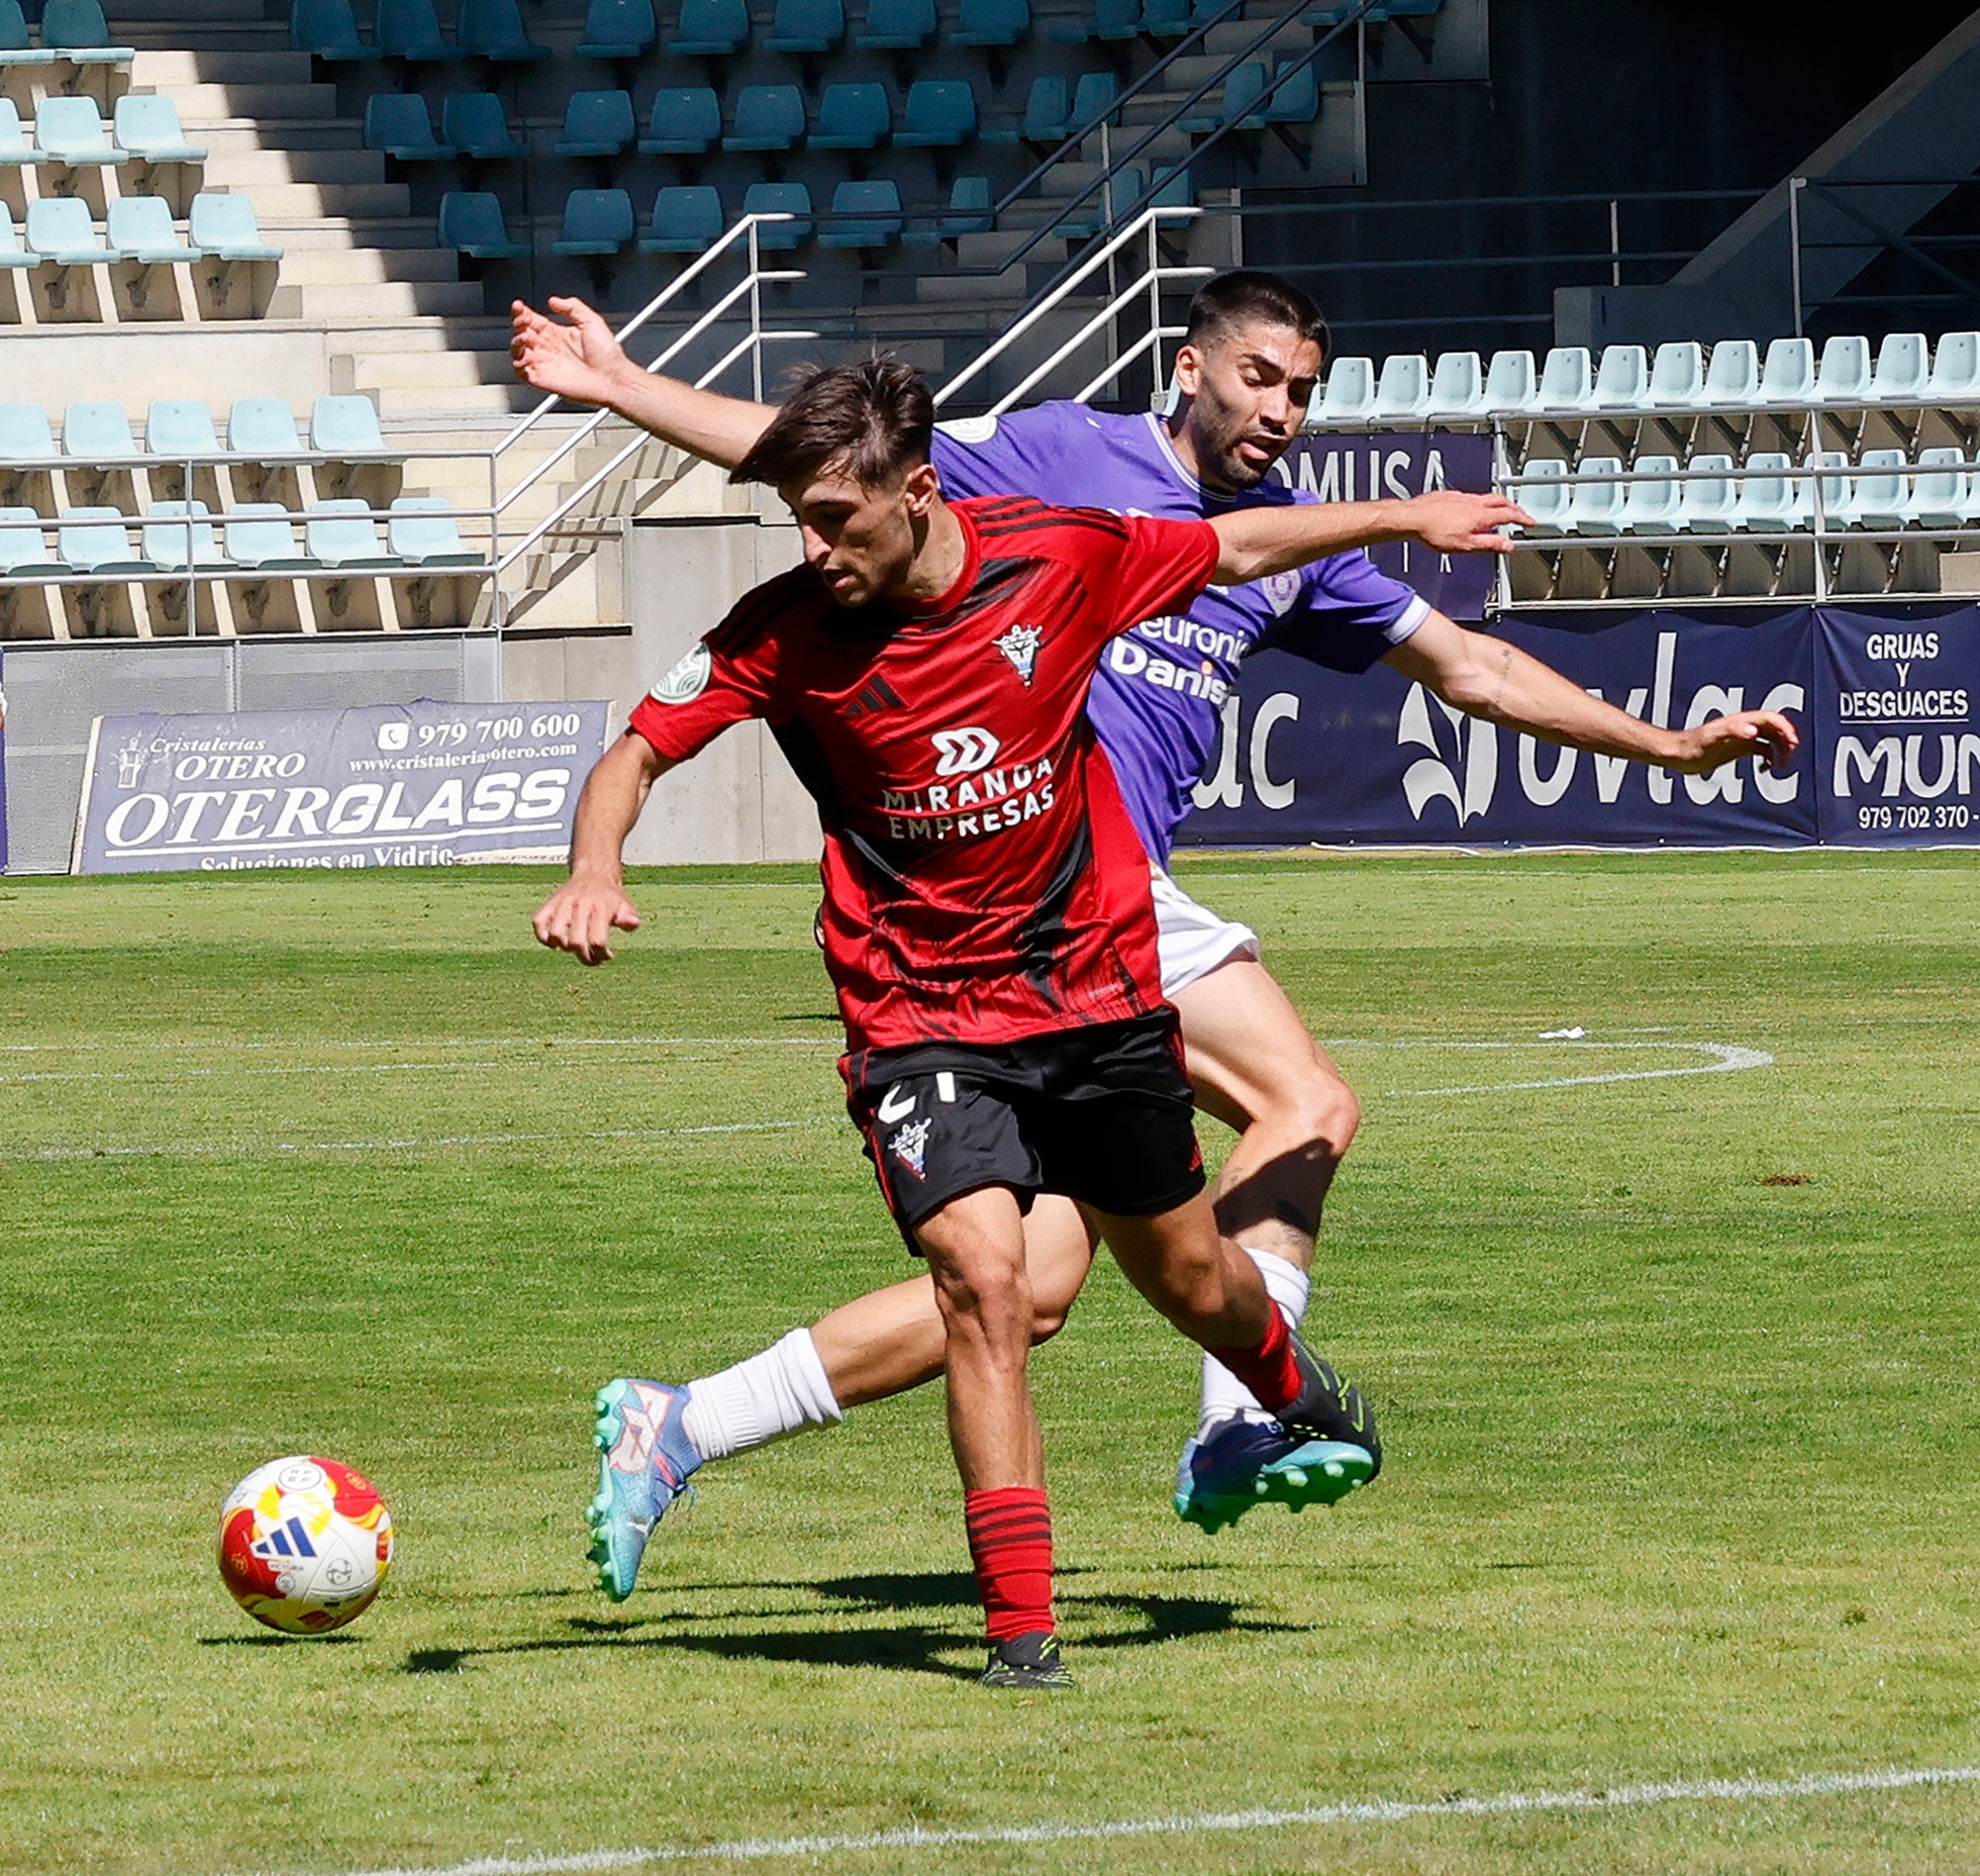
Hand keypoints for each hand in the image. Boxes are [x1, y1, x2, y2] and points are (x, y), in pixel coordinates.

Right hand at [510, 295, 632, 409]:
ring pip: (518, 352)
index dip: (522, 312)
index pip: (532, 321)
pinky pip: (521, 373)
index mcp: (557, 334)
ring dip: (516, 342)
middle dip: (518, 324)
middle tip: (524, 320)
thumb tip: (554, 301)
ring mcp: (545, 364)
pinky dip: (518, 364)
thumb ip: (572, 307)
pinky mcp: (544, 380)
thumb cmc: (608, 354)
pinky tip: (524, 356)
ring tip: (525, 337)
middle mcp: (550, 348)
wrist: (613, 378)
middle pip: (522, 333)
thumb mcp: (591, 320)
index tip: (519, 305)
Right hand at [532, 873, 641, 964]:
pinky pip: (538, 922)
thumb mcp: (625, 906)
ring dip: (564, 947)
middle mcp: (580, 905)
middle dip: (585, 957)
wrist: (594, 873)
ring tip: (574, 947)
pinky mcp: (550, 903)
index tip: (607, 955)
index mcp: (600, 908)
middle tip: (592, 957)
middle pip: (575, 942)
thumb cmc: (611, 897)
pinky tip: (555, 942)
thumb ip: (630, 918)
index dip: (601, 955)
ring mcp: (563, 904)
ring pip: (555, 934)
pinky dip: (543, 937)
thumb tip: (632, 924)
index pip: (597, 941)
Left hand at [1398, 491, 1532, 554]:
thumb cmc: (1433, 531)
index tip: (1530, 522)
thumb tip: (1508, 545)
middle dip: (1514, 507)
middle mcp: (1474, 502)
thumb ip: (1489, 544)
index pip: (1510, 514)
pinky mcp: (1450, 496)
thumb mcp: (1466, 545)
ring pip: (1487, 497)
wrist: (1411, 518)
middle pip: (1502, 501)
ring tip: (1501, 511)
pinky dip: (1480, 502)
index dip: (1523, 518)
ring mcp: (1462, 497)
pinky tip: (1474, 509)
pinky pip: (1471, 497)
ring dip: (1498, 503)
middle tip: (1521, 514)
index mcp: (1481, 515)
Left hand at [1668, 709, 1799, 774]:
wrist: (1677, 755)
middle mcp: (1744, 727)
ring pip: (1771, 739)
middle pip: (1775, 728)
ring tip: (1780, 766)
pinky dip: (1769, 757)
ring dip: (1780, 750)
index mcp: (1741, 721)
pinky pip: (1762, 749)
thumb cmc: (1692, 746)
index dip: (1785, 728)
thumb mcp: (1712, 739)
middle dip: (1787, 740)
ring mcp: (1741, 738)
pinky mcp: (1737, 749)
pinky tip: (1765, 769)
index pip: (1772, 718)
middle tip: (1788, 757)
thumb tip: (1754, 731)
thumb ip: (1733, 732)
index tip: (1792, 744)